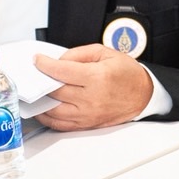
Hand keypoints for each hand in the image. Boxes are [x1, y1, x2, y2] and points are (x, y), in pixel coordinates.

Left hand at [32, 44, 152, 130]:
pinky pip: (60, 125)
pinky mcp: (87, 124)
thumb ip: (79, 54)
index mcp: (96, 77)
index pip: (61, 71)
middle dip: (41, 81)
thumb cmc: (127, 74)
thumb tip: (59, 60)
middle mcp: (91, 98)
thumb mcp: (106, 53)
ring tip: (37, 91)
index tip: (38, 61)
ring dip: (41, 101)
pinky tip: (44, 108)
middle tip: (36, 74)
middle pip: (55, 91)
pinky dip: (48, 118)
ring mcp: (88, 114)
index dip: (44, 64)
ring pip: (53, 111)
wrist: (143, 95)